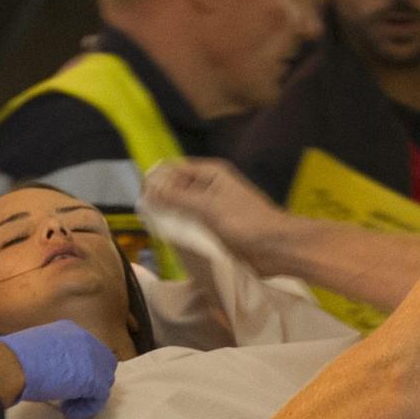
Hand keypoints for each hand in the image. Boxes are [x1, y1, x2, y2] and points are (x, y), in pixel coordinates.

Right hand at [0, 319, 116, 418]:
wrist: (11, 365)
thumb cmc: (13, 357)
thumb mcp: (35, 348)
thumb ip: (50, 355)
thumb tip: (49, 370)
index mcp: (70, 329)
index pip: (89, 350)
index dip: (81, 369)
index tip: (65, 381)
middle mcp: (86, 339)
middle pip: (103, 364)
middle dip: (91, 381)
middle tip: (71, 394)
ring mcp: (92, 359)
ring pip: (104, 381)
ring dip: (88, 395)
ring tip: (68, 405)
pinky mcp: (93, 380)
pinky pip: (99, 398)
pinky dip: (86, 408)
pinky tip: (70, 412)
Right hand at [143, 159, 291, 272]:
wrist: (276, 248)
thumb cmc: (246, 222)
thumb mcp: (208, 206)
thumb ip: (177, 198)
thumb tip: (149, 189)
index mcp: (210, 174)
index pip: (174, 170)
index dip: (157, 181)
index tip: (143, 198)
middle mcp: (209, 189)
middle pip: (176, 190)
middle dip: (160, 201)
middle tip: (147, 217)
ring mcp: (211, 210)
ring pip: (181, 211)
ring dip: (169, 219)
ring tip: (156, 230)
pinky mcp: (214, 230)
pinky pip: (190, 228)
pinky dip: (180, 233)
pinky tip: (170, 241)